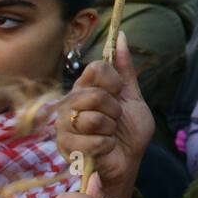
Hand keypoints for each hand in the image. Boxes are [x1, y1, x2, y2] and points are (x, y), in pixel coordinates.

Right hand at [56, 32, 153, 197]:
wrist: (128, 161)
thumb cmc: (129, 131)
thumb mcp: (133, 97)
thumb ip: (126, 69)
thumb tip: (121, 36)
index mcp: (86, 86)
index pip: (96, 67)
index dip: (114, 82)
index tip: (119, 94)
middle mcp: (71, 101)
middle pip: (95, 94)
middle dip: (114, 110)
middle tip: (115, 119)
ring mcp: (64, 123)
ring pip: (92, 118)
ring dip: (110, 129)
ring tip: (109, 134)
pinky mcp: (64, 146)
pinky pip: (92, 141)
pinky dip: (106, 146)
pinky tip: (104, 148)